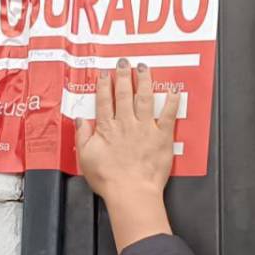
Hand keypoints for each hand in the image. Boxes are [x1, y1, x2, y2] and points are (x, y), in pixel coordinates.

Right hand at [76, 59, 181, 251]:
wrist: (131, 192)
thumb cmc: (109, 179)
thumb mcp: (85, 158)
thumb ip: (82, 137)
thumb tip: (80, 121)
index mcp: (107, 128)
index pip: (104, 101)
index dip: (104, 85)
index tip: (105, 74)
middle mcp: (126, 123)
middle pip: (124, 94)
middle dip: (124, 75)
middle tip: (125, 63)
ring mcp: (145, 128)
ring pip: (144, 98)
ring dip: (144, 81)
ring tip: (144, 69)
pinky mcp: (161, 137)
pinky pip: (168, 115)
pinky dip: (172, 102)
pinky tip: (174, 91)